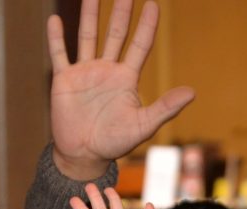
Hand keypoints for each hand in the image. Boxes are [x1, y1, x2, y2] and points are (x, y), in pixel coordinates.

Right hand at [47, 0, 194, 179]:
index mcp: (126, 78)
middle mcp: (107, 70)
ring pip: (87, 37)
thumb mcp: (143, 125)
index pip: (140, 45)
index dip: (147, 25)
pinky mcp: (64, 80)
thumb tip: (192, 92)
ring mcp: (85, 73)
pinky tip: (54, 19)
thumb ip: (165, 108)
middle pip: (115, 34)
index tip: (153, 4)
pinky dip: (56, 38)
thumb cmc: (115, 143)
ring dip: (89, 16)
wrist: (84, 155)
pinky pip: (59, 55)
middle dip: (121, 12)